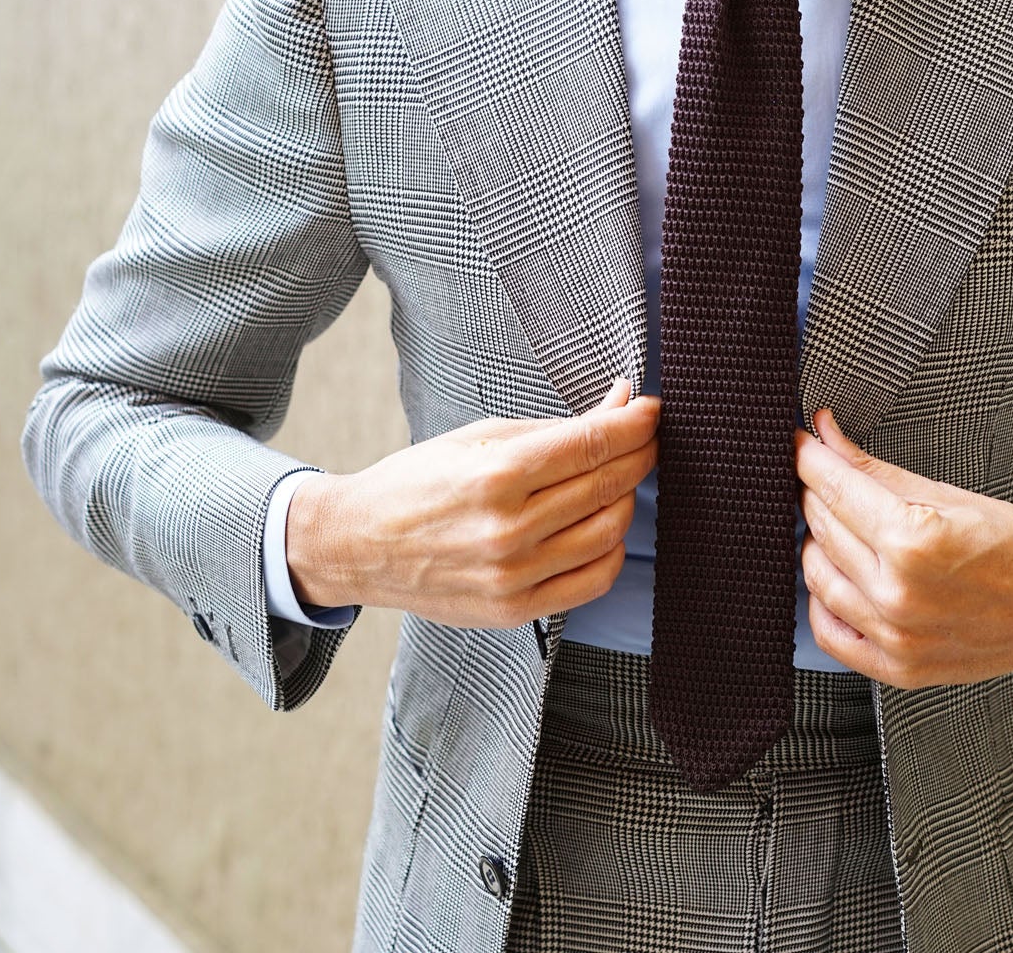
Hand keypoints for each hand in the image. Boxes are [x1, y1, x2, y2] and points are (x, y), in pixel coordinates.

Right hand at [287, 378, 658, 626]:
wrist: (360, 546)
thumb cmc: (418, 483)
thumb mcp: (481, 436)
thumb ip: (556, 426)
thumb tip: (620, 402)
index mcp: (495, 474)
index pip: (592, 445)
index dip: (635, 424)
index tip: (653, 410)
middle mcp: (508, 528)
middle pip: (607, 486)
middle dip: (638, 454)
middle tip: (645, 438)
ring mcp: (514, 575)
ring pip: (610, 532)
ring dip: (627, 499)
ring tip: (617, 479)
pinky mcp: (516, 609)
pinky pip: (594, 579)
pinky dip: (611, 549)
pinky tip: (602, 526)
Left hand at [794, 407, 1012, 687]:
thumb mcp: (947, 494)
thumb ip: (875, 469)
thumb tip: (826, 436)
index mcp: (913, 540)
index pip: (834, 488)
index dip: (809, 458)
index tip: (800, 443)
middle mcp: (898, 593)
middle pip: (823, 528)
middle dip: (816, 494)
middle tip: (822, 476)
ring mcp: (896, 636)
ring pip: (819, 577)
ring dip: (817, 543)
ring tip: (834, 523)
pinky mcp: (898, 667)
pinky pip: (831, 632)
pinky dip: (823, 600)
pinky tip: (836, 576)